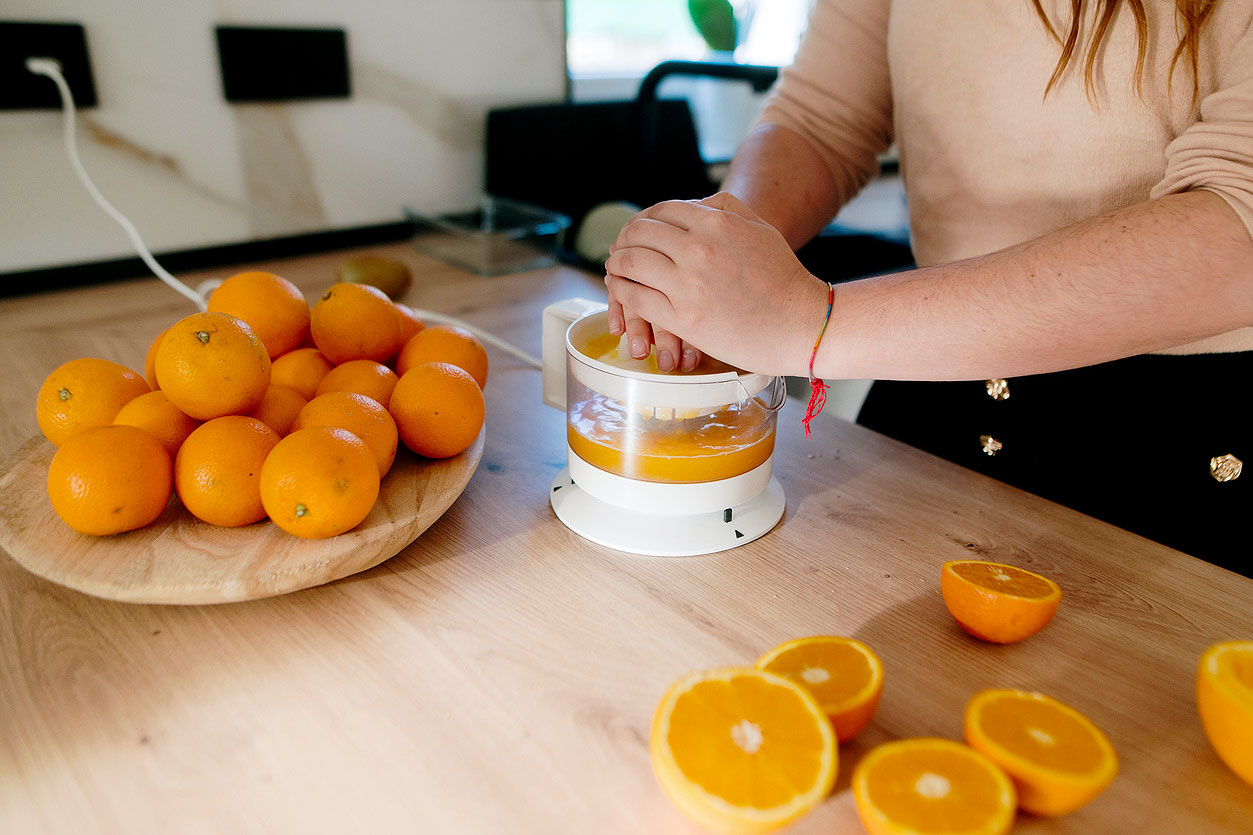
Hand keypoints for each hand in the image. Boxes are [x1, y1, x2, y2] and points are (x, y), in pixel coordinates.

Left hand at [604, 193, 827, 375]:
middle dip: (625, 240)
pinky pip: (635, 297)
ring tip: (616, 270)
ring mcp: (687, 284)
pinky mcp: (682, 318)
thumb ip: (726, 209)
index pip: (661, 211)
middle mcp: (698, 248)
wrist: (802, 324)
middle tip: (620, 250)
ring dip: (617, 264)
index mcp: (716, 223)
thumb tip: (693, 205)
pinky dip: (621, 291)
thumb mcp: (760, 228)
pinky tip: (622, 291)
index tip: (637, 231)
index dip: (642, 220)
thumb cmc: (784, 280)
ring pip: (630, 263)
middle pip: (639, 234)